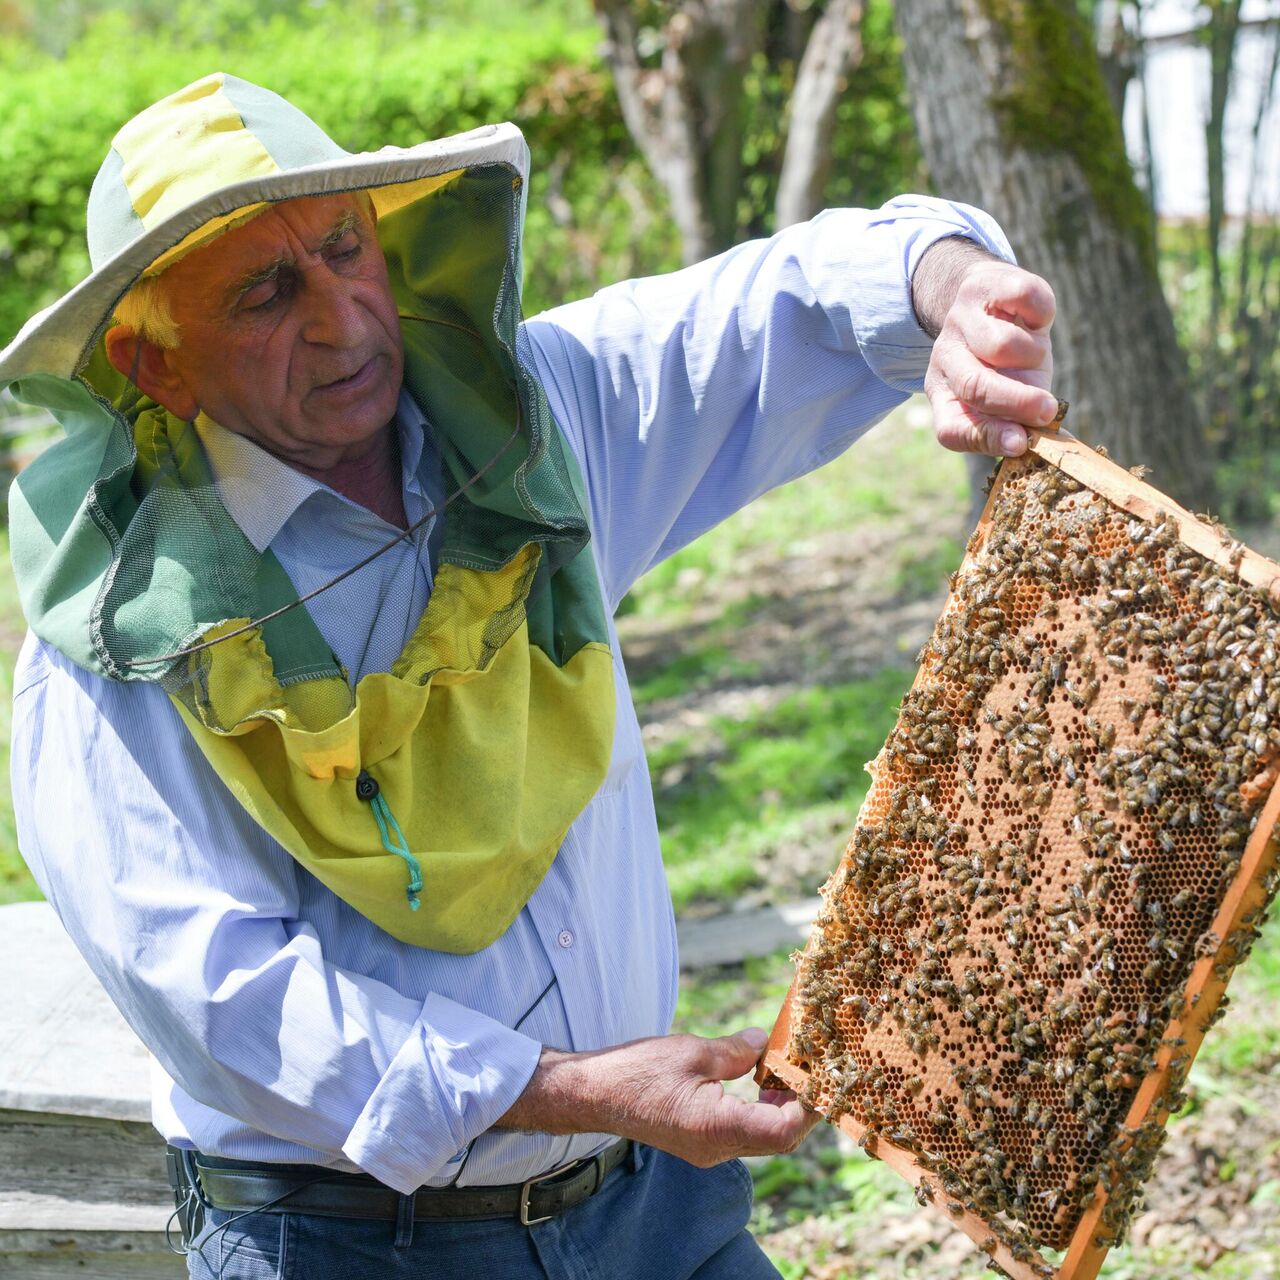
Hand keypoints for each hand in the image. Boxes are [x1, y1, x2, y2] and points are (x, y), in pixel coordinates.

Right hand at [498, 1028, 818, 1167]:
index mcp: (716, 1128)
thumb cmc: (638, 1070)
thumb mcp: (694, 1050)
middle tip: (808, 1067)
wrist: (595, 1093)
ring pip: (762, 1136)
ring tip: (785, 1068)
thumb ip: (737, 1050)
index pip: (783, 1131)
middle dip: (800, 1104)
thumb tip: (766, 1043)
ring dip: (781, 1105)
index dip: (809, 1105)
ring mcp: (708, 1149)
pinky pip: (743, 1131)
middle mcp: (717, 1148)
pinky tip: (759, 1079)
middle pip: (778, 1138)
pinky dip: (759, 1108)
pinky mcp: (700, 1142)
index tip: (818, 1074)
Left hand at [915, 242, 1058, 456]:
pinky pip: (1023, 300)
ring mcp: (962, 317)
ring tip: (1033, 354)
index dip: (989, 437)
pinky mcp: (987, 283)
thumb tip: (1024, 444)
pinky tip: (1035, 322)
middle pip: (974, 386)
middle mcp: (945, 356)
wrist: (989, 298)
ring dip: (1032, 356)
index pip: (953, 427)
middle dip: (1016, 401)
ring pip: (1001, 345)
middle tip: (1047, 411)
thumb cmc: (1004, 364)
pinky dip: (1040, 315)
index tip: (1021, 443)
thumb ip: (1007, 425)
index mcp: (942, 392)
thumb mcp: (1002, 399)